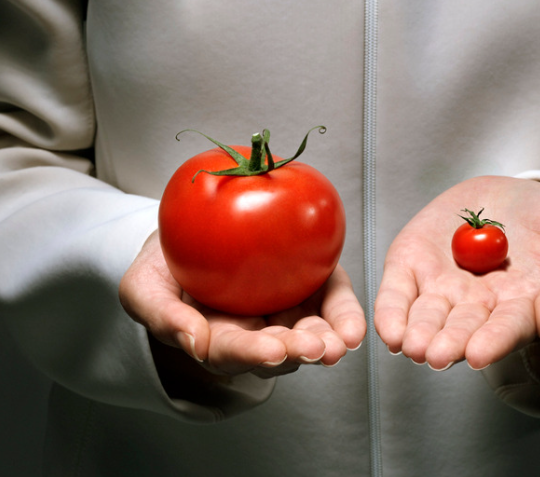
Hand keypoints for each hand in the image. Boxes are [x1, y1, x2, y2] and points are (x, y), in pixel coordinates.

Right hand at [119, 231, 365, 378]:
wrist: (192, 227)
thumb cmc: (165, 262)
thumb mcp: (144, 285)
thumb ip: (161, 314)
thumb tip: (192, 340)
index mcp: (217, 337)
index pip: (233, 352)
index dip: (252, 353)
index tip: (270, 350)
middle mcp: (255, 331)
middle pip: (279, 349)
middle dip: (299, 351)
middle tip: (317, 348)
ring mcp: (285, 310)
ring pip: (310, 332)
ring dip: (330, 338)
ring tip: (343, 340)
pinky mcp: (311, 285)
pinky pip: (331, 302)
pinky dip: (345, 314)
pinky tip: (355, 326)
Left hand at [374, 176, 539, 370]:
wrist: (517, 194)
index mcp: (519, 307)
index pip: (506, 329)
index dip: (493, 340)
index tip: (479, 353)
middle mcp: (477, 305)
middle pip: (461, 329)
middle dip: (448, 343)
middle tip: (437, 355)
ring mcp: (443, 286)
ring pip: (426, 316)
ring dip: (418, 332)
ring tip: (411, 344)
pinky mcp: (413, 265)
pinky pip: (398, 292)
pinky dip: (391, 310)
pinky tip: (389, 329)